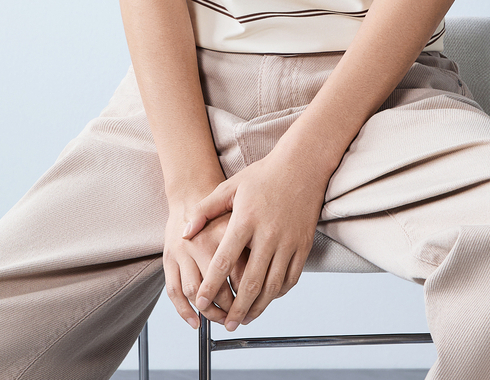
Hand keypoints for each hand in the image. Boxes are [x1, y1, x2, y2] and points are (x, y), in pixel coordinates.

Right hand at [163, 202, 248, 328]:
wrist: (193, 192)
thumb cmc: (222, 208)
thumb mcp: (242, 218)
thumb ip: (254, 243)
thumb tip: (268, 275)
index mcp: (224, 233)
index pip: (239, 274)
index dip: (248, 295)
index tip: (254, 305)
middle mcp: (200, 243)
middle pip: (217, 287)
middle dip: (230, 308)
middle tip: (239, 317)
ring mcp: (182, 252)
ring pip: (194, 293)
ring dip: (209, 312)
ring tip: (221, 319)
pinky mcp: (168, 259)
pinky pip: (174, 291)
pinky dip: (184, 311)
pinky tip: (196, 322)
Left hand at [185, 148, 327, 330]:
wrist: (302, 165)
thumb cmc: (263, 175)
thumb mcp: (230, 187)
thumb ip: (206, 210)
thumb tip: (185, 232)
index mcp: (246, 219)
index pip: (224, 259)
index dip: (211, 284)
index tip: (200, 301)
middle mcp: (268, 234)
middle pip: (250, 281)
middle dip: (237, 308)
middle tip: (226, 324)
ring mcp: (288, 241)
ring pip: (272, 285)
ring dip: (258, 307)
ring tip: (245, 319)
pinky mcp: (303, 245)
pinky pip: (291, 278)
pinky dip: (278, 293)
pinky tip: (267, 299)